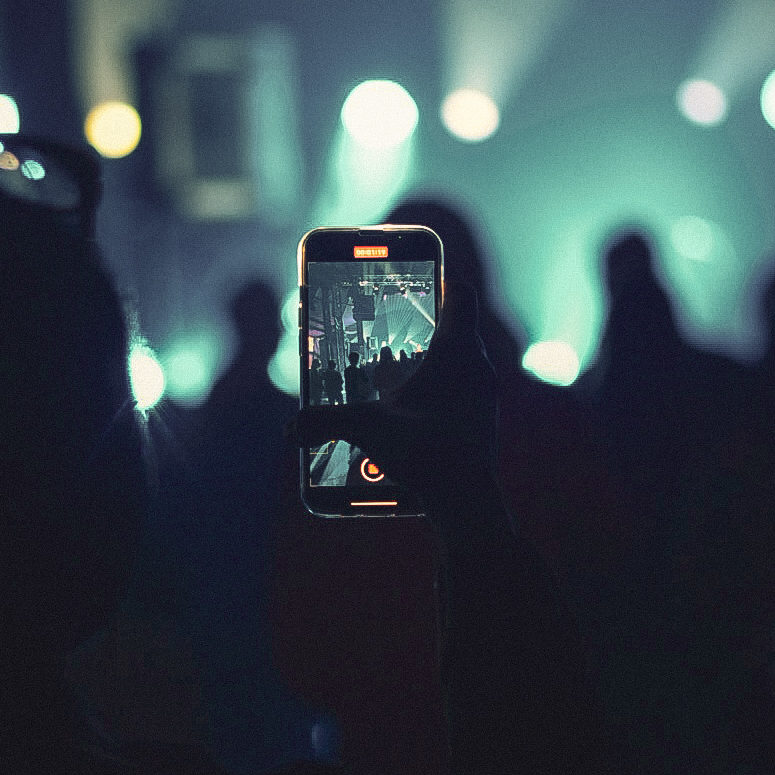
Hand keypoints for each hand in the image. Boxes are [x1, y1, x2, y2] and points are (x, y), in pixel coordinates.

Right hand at [290, 281, 497, 520]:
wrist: (470, 505)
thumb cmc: (430, 458)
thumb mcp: (369, 432)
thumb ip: (325, 422)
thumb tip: (291, 426)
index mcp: (458, 352)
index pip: (459, 292)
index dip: (439, 274)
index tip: (419, 270)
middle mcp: (477, 367)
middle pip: (455, 324)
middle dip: (423, 319)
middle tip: (393, 318)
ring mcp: (483, 395)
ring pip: (459, 358)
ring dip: (430, 355)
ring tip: (397, 362)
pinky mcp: (480, 420)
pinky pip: (461, 387)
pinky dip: (437, 385)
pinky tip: (409, 404)